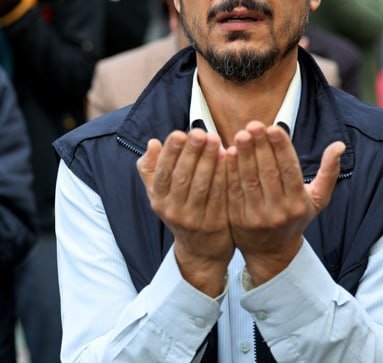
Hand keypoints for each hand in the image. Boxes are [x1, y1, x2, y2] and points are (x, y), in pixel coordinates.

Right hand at [137, 129, 232, 295]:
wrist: (200, 249)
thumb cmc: (181, 210)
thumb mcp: (161, 193)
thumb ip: (153, 168)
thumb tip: (152, 143)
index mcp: (158, 199)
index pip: (162, 172)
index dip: (171, 152)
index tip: (180, 133)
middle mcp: (172, 210)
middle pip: (182, 176)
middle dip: (192, 151)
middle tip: (201, 132)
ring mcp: (193, 219)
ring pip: (201, 185)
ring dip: (209, 160)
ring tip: (216, 139)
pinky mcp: (214, 224)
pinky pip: (219, 195)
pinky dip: (223, 175)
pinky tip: (229, 158)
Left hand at [225, 121, 344, 285]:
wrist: (272, 253)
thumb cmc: (296, 218)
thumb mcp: (317, 199)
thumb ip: (329, 171)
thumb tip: (339, 145)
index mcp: (299, 203)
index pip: (290, 170)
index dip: (281, 148)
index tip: (274, 127)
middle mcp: (279, 210)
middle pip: (269, 172)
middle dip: (261, 146)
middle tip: (254, 125)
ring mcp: (258, 216)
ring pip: (250, 179)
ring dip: (245, 155)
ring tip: (242, 134)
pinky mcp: (238, 219)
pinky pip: (233, 190)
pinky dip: (231, 170)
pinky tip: (229, 152)